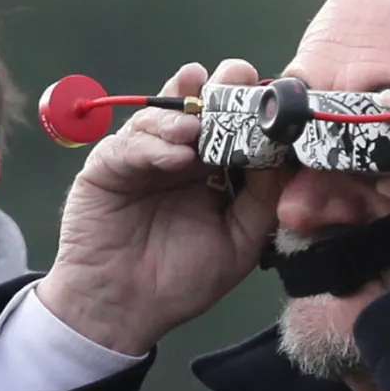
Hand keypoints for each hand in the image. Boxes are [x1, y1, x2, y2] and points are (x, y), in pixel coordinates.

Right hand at [36, 60, 283, 354]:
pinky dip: (154, 144)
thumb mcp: (239, 243)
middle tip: (236, 78)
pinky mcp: (107, 166)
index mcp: (213, 171)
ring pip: (162, 115)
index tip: (271, 97)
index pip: (235, 126)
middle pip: (200, 105)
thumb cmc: (179, 282)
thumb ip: (262, 200)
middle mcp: (179, 156)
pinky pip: (130, 144)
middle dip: (221, 89)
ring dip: (185, 114)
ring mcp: (142, 157)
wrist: (123, 312)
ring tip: (199, 126)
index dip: (252, 108)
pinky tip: (176, 156)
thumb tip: (282, 155)